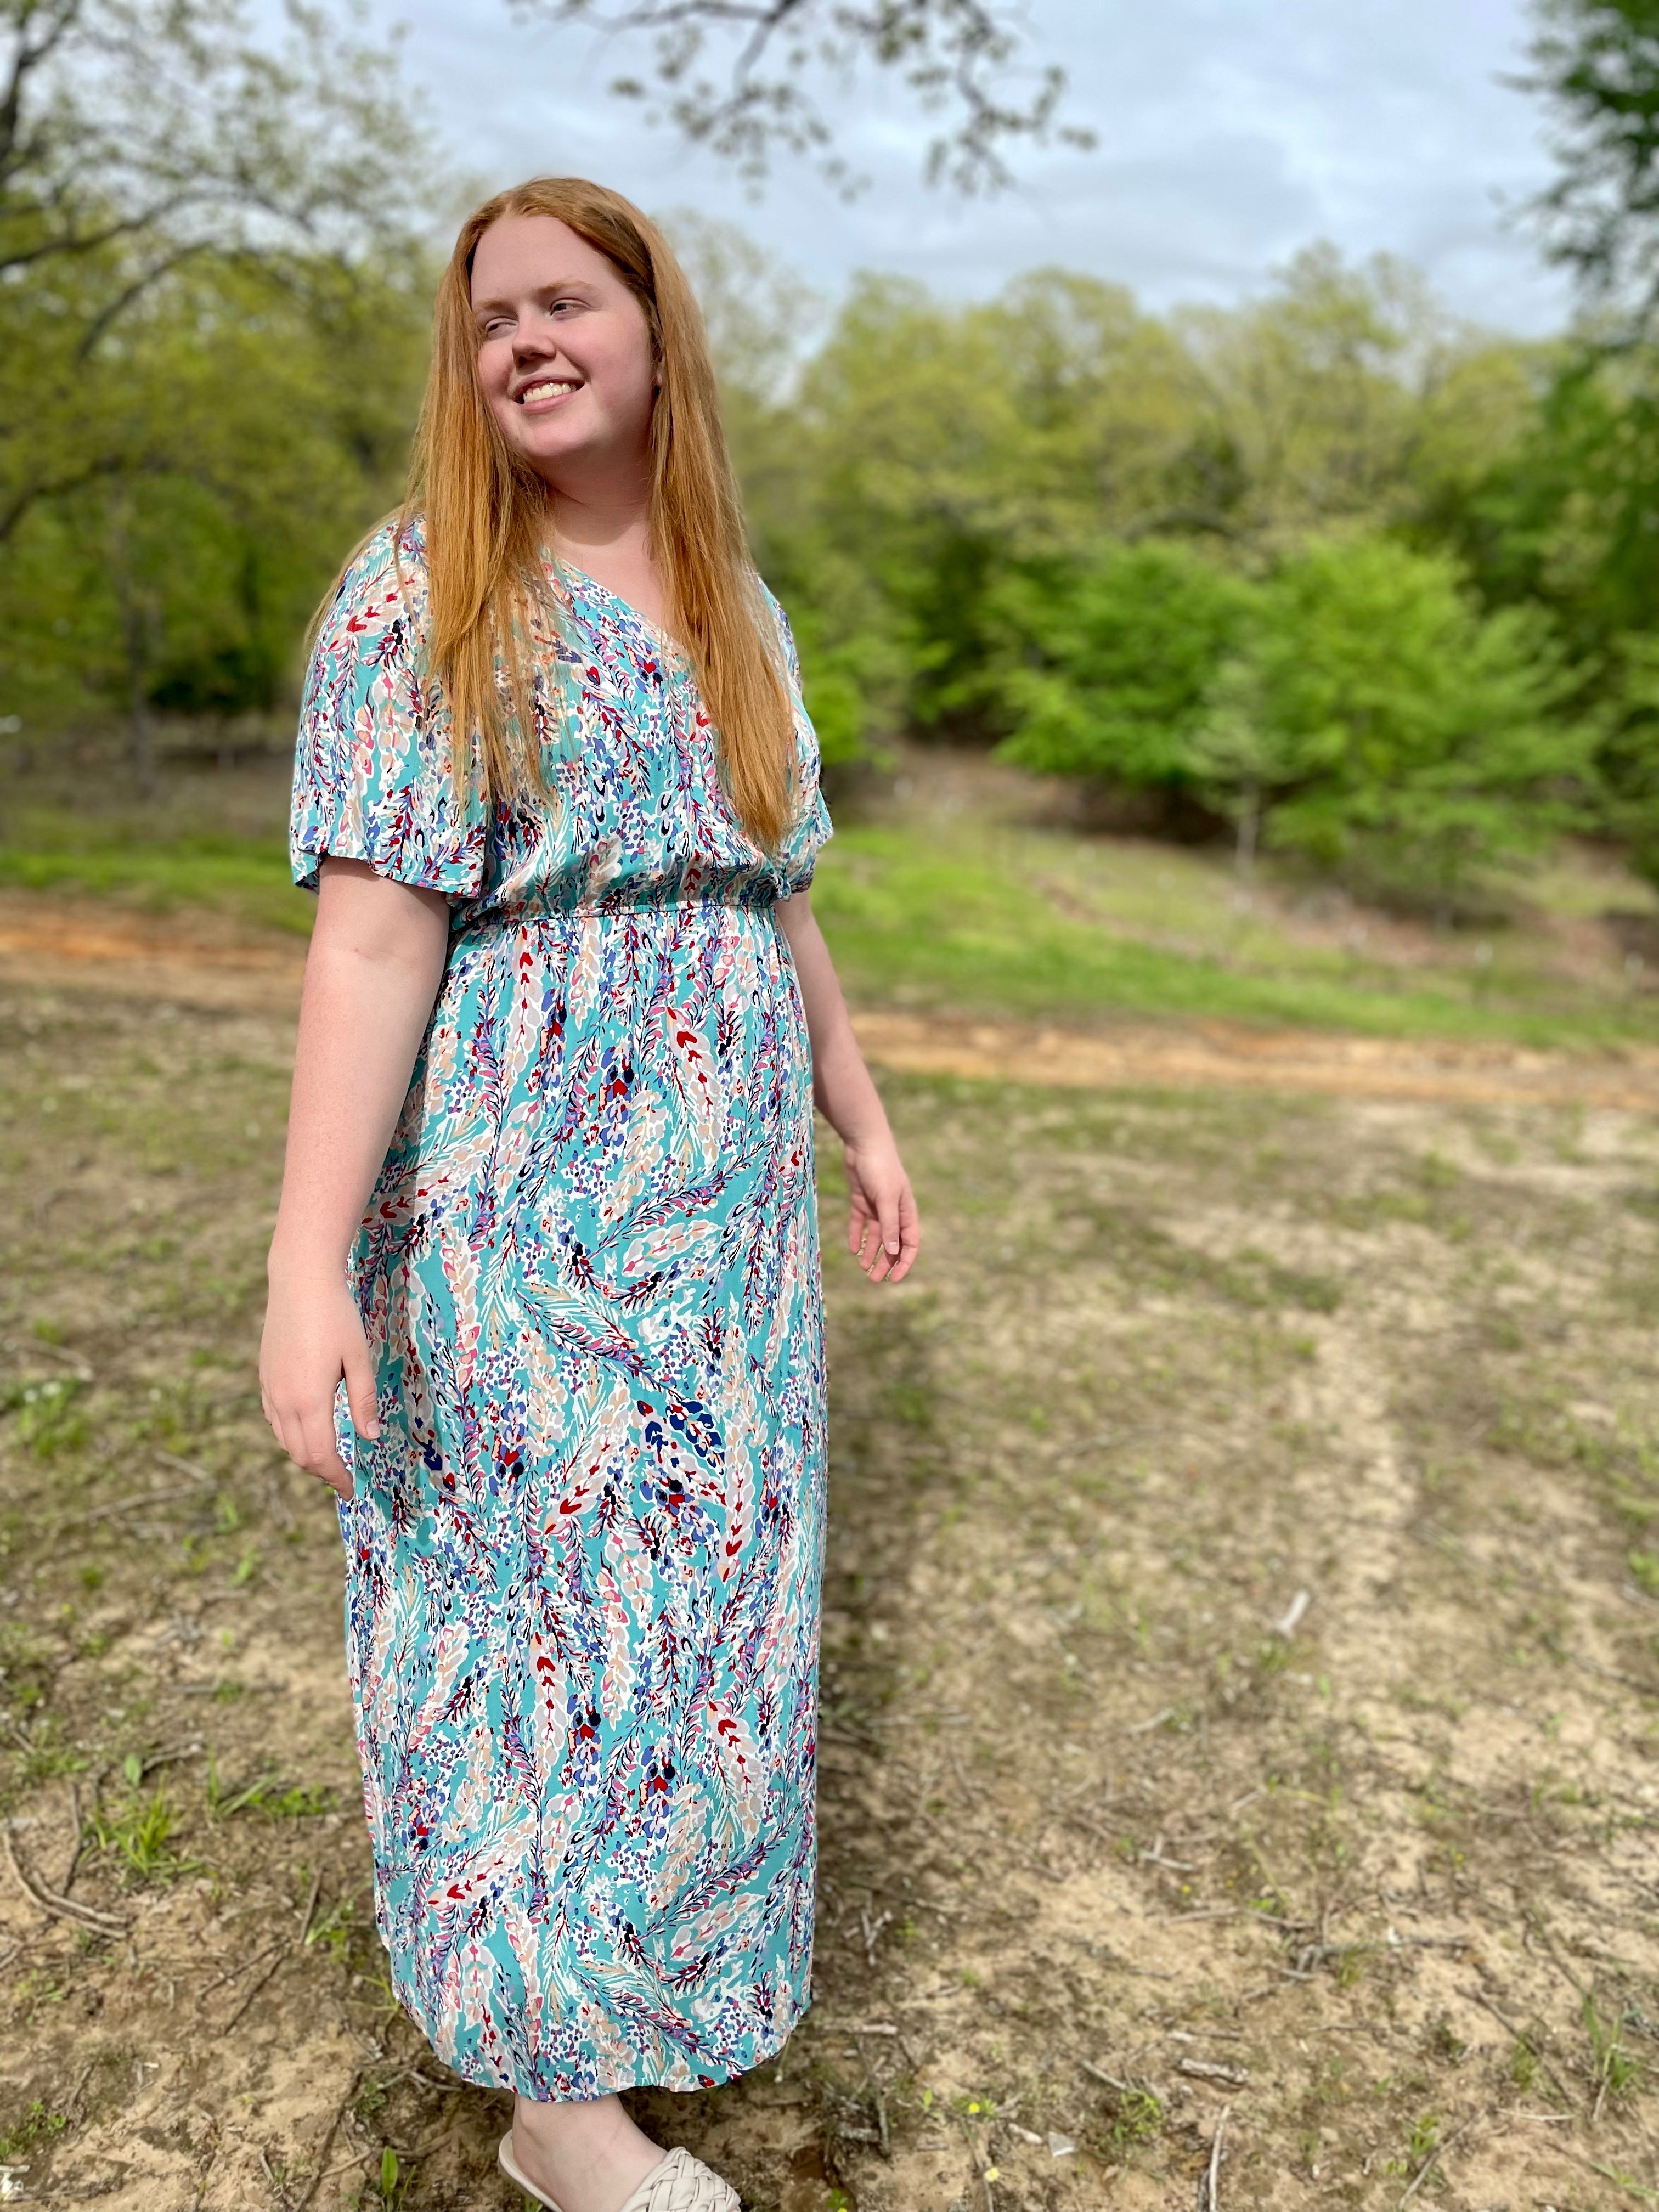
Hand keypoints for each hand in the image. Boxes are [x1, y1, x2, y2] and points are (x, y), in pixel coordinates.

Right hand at [259, 1267, 378, 1498]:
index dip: (336, 1477)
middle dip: (322, 1471)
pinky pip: (275, 1419)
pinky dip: (291, 1434)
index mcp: (309, 1400)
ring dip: (305, 1454)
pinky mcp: (265, 1377)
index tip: (352, 1490)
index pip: (320, 1455)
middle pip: (299, 1454)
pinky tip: (308, 1429)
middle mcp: (283, 1400)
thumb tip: (370, 1437)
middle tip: (344, 1479)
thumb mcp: (359, 1358)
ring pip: (283, 1439)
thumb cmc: (336, 1317)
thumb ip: (363, 1400)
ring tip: (330, 1458)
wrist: (299, 1281)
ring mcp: (270, 1388)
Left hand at [844, 1134, 919, 1283]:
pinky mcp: (861, 1200)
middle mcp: (893, 1211)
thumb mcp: (886, 1199)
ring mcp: (877, 1206)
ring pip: (876, 1236)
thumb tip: (893, 1252)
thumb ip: (889, 1225)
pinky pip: (859, 1223)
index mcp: (906, 1212)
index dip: (904, 1262)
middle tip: (874, 1279)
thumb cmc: (881, 1169)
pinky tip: (852, 1249)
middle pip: (892, 1243)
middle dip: (885, 1262)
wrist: (863, 1143)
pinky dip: (856, 1236)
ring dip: (870, 1252)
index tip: (894, 1280)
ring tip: (862, 1268)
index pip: (910, 1243)